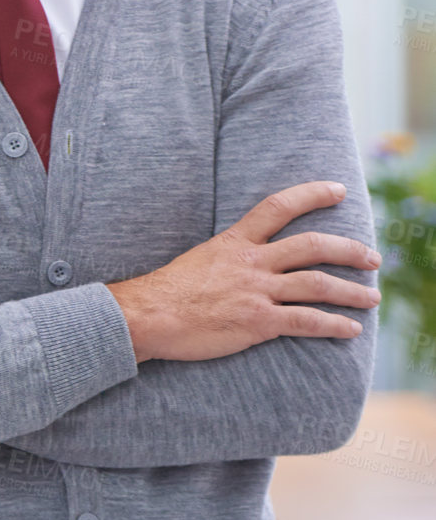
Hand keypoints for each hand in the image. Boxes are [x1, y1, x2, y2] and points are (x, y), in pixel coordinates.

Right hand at [106, 181, 381, 363]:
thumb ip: (229, 257)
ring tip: (373, 297)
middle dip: (349, 250)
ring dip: (352, 292)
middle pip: (312, 246)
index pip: (278, 206)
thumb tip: (246, 260)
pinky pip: (307, 321)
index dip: (312, 194)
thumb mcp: (200, 258)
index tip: (338, 190)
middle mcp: (251, 262)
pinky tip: (350, 329)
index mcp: (235, 242)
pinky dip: (334, 325)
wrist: (148, 315)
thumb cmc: (168, 291)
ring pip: (318, 285)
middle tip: (373, 258)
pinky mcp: (257, 322)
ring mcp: (256, 291)